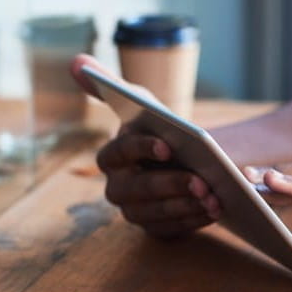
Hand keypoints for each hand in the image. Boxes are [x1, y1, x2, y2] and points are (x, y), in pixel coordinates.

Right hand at [70, 54, 220, 237]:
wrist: (182, 159)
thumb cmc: (158, 128)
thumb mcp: (140, 102)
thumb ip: (109, 83)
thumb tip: (76, 62)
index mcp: (110, 157)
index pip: (118, 153)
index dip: (141, 149)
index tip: (168, 146)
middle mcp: (117, 188)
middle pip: (138, 190)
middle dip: (171, 185)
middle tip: (203, 182)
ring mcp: (135, 212)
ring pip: (156, 213)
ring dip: (186, 207)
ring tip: (215, 198)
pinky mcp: (155, 228)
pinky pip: (171, 230)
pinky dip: (193, 221)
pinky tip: (215, 211)